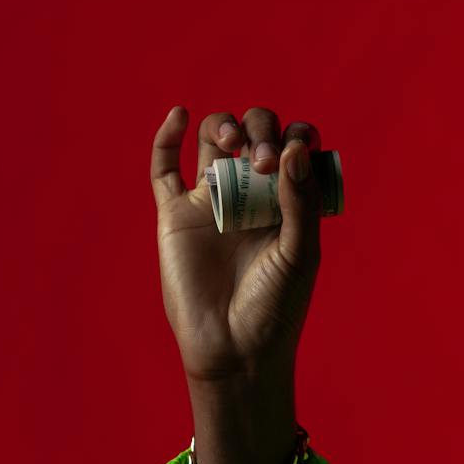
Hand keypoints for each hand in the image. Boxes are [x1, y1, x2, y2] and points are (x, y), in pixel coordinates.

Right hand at [149, 105, 324, 388]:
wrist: (234, 348)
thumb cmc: (276, 306)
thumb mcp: (300, 252)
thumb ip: (300, 200)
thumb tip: (293, 148)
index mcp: (288, 200)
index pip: (292, 147)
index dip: (295, 136)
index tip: (295, 151)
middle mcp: (250, 194)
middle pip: (252, 134)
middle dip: (260, 130)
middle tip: (262, 161)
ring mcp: (212, 201)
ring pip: (211, 141)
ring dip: (224, 126)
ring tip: (232, 144)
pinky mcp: (175, 214)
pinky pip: (163, 168)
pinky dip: (167, 137)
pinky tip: (180, 115)